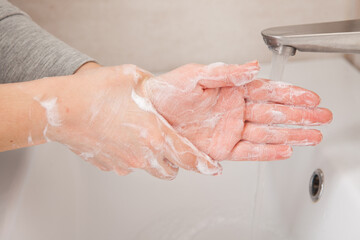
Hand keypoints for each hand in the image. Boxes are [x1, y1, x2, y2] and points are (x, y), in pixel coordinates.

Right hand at [37, 65, 220, 179]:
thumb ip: (154, 86)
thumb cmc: (94, 92)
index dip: (204, 165)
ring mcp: (125, 163)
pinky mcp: (109, 166)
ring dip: (154, 160)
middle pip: (171, 170)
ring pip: (150, 170)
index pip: (188, 157)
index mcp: (154, 134)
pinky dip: (131, 157)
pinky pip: (128, 166)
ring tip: (144, 139)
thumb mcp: (133, 78)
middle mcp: (142, 154)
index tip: (213, 169)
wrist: (60, 110)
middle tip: (170, 144)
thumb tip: (161, 89)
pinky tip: (122, 139)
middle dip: (175, 161)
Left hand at [144, 62, 332, 160]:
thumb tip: (252, 67)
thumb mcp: (197, 75)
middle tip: (321, 116)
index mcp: (231, 90)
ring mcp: (230, 131)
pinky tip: (284, 149)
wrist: (149, 111)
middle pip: (273, 113)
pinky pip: (249, 151)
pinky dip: (267, 151)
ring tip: (311, 135)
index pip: (267, 91)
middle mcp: (234, 111)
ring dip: (290, 134)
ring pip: (266, 133)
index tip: (310, 97)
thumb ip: (226, 72)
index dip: (290, 94)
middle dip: (299, 115)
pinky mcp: (221, 148)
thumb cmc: (168, 90)